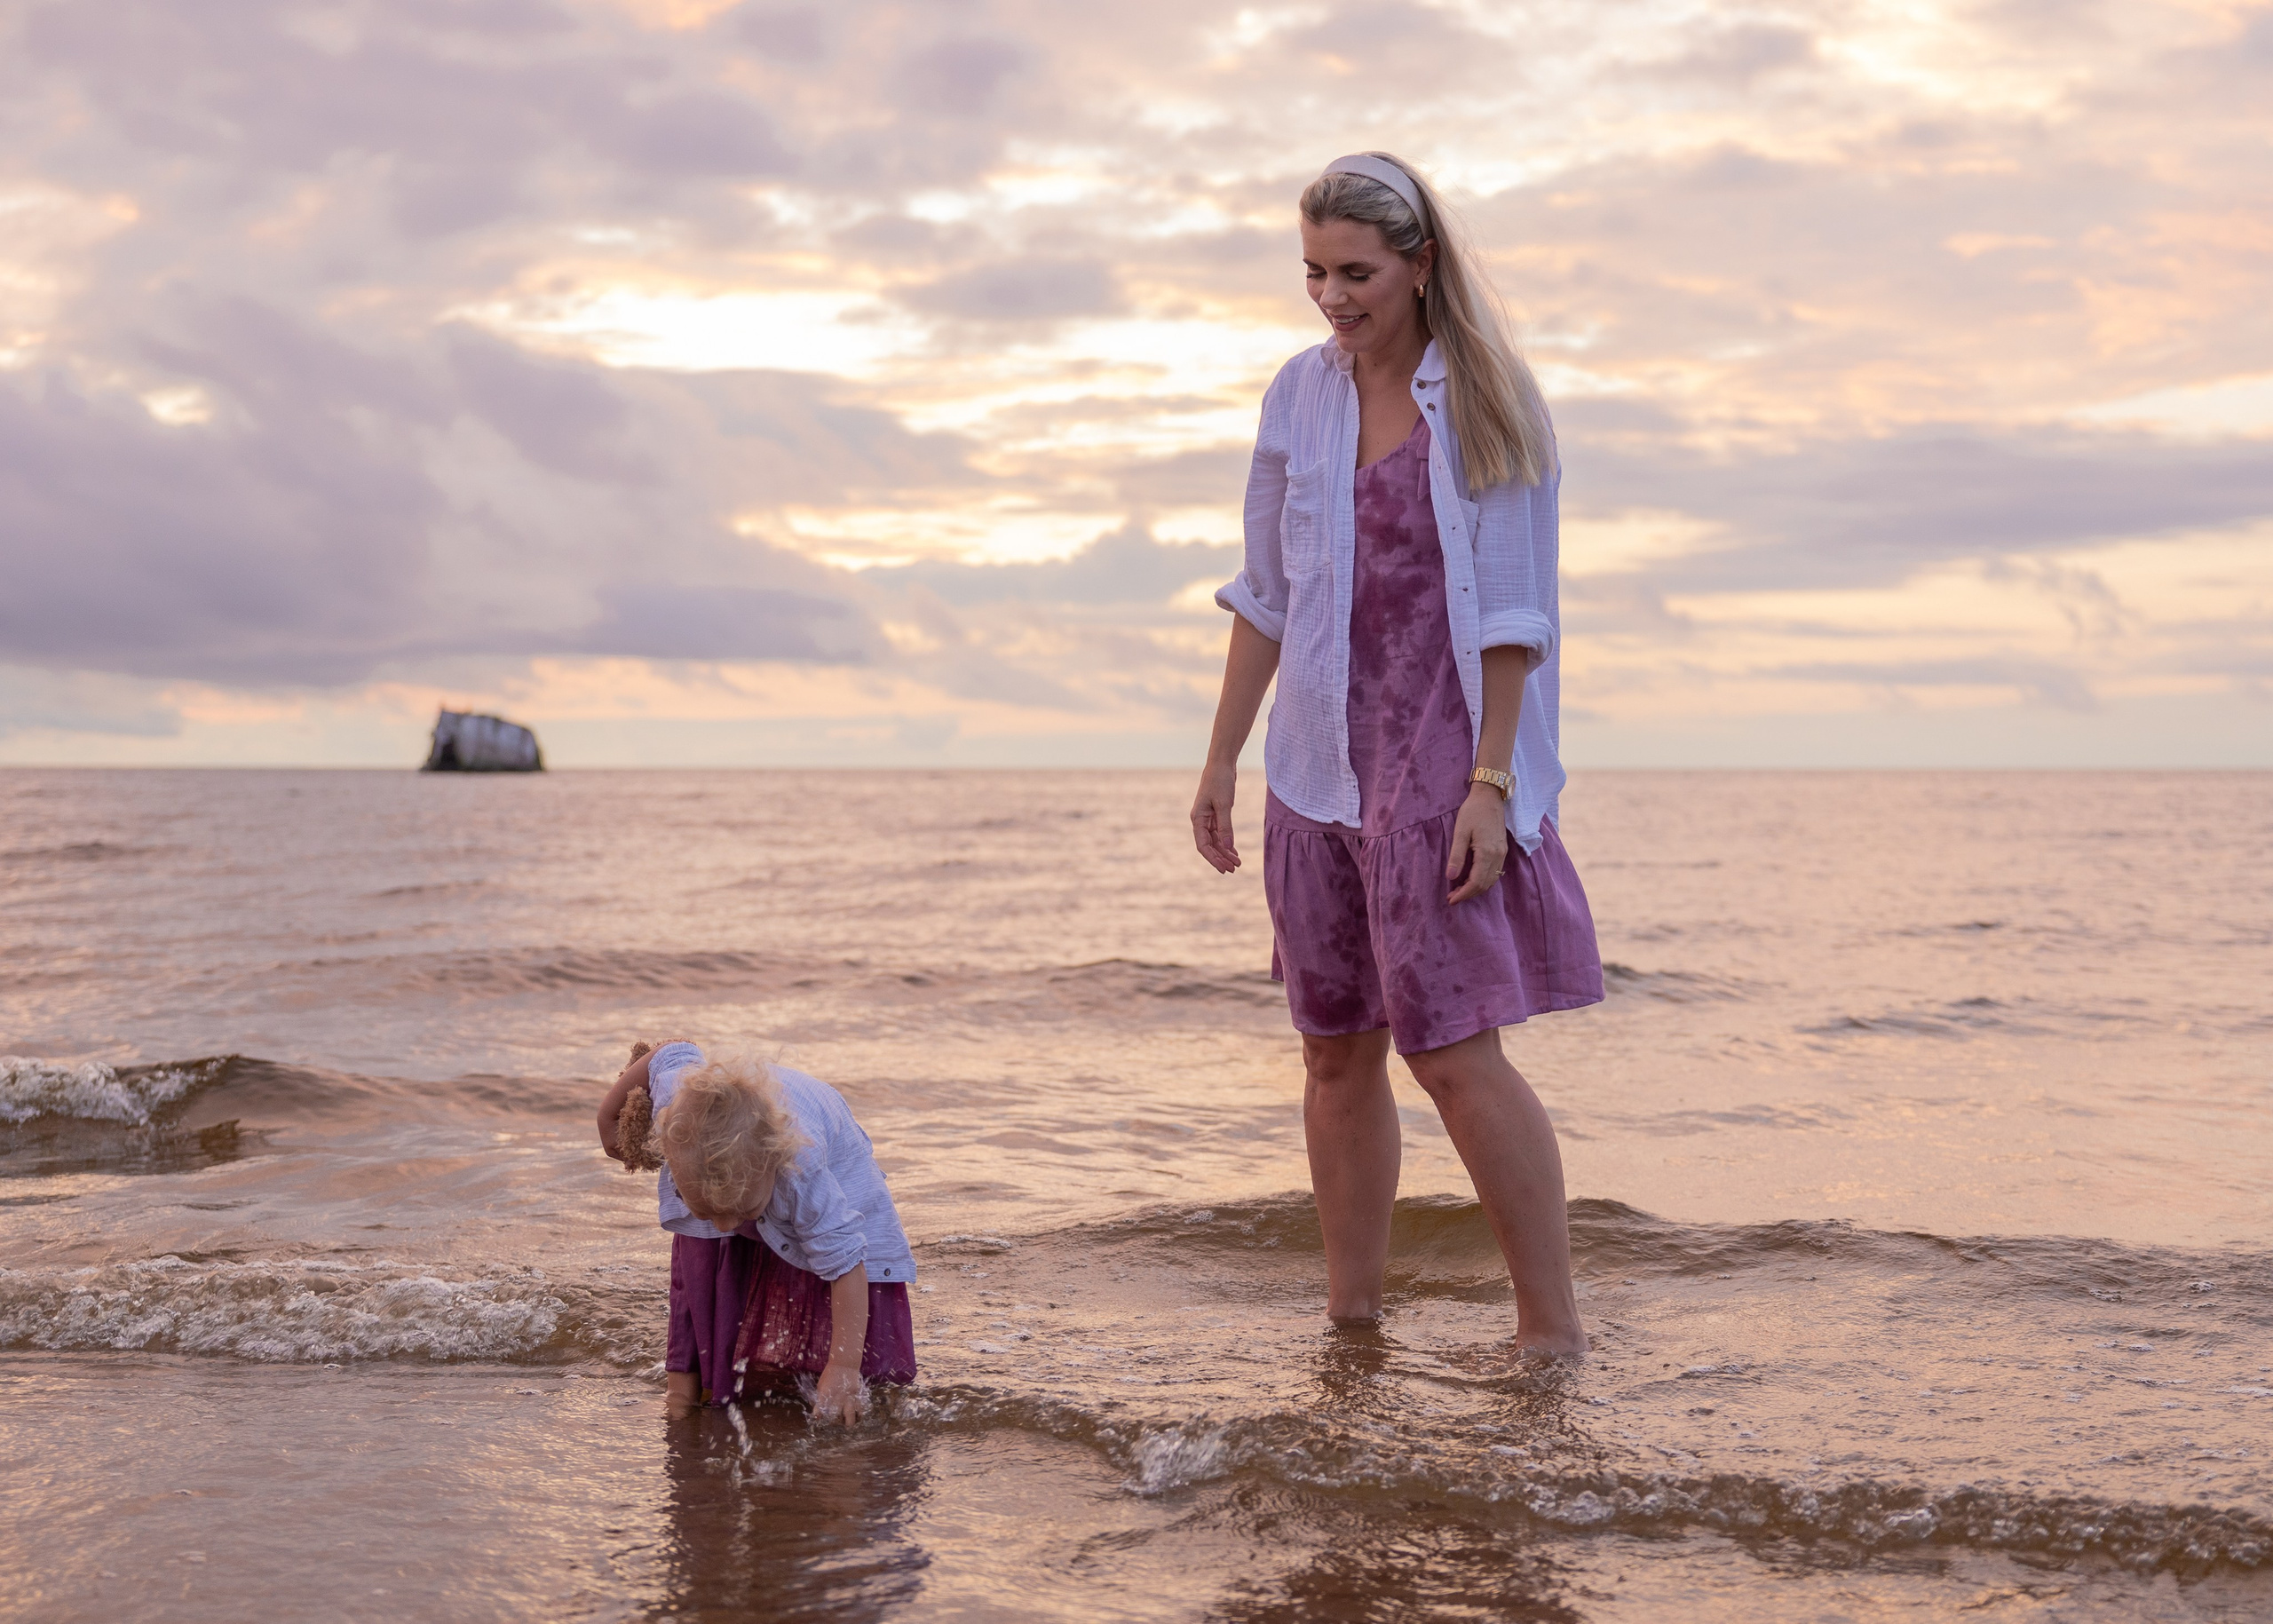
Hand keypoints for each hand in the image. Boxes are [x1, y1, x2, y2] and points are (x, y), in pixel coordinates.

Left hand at [812, 1356, 867, 1425]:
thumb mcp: (821, 1385)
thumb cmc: (830, 1374)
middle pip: (835, 1416)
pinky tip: (857, 1417)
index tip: (818, 1417)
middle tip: (835, 1421)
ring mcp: (849, 1396)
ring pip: (850, 1415)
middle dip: (834, 1421)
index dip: (819, 1415)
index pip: (821, 1408)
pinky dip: (859, 1415)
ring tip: (847, 1425)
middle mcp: (838, 1396)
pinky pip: (861, 1409)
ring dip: (848, 1422)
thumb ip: (820, 1398)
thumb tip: (817, 1412)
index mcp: (826, 1393)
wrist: (845, 1363)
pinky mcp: (858, 1395)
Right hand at [1191, 763, 1240, 872]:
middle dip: (1221, 858)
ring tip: (1238, 863)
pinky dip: (1227, 843)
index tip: (1224, 869)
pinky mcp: (1215, 815)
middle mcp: (1200, 820)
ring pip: (1215, 841)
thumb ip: (1225, 827)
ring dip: (1225, 852)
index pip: (1203, 845)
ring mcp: (1207, 818)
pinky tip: (1234, 852)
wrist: (1221, 764)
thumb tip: (1227, 847)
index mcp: (1197, 819)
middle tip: (1234, 869)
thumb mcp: (1224, 805)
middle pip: (1209, 846)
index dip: (1213, 859)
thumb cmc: (1220, 781)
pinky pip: (1220, 834)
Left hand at [1445, 785, 1508, 904]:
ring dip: (1476, 889)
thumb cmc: (1473, 811)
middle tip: (1452, 896)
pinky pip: (1495, 873)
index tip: (1450, 899)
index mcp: (1487, 853)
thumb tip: (1451, 877)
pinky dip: (1483, 881)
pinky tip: (1472, 879)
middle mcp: (1498, 856)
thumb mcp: (1460, 832)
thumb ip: (1456, 855)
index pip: (1476, 882)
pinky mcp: (1503, 851)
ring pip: (1491, 881)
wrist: (1490, 797)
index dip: (1463, 894)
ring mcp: (1502, 854)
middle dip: (1468, 894)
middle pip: (1484, 885)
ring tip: (1459, 890)